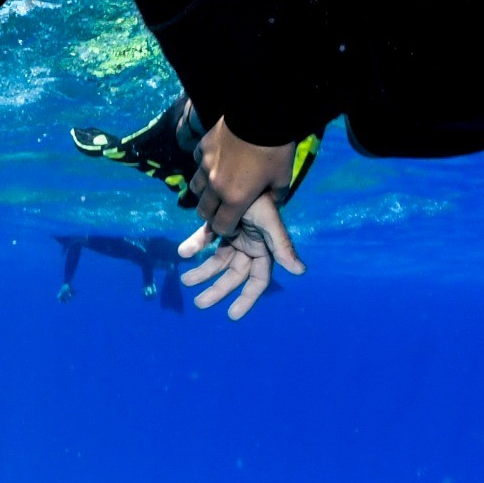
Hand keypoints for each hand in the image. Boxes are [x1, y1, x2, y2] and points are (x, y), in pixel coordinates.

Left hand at [177, 120, 305, 318]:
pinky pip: (206, 237)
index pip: (257, 281)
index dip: (247, 299)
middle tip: (199, 302)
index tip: (231, 315)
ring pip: (217, 259)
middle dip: (217, 288)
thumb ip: (283, 246)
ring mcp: (234, 234)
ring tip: (185, 279)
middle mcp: (249, 245)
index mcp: (264, 249)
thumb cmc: (259, 195)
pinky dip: (195, 244)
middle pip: (232, 274)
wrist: (244, 167)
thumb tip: (300, 271)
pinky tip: (182, 252)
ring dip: (202, 270)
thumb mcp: (270, 221)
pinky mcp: (220, 222)